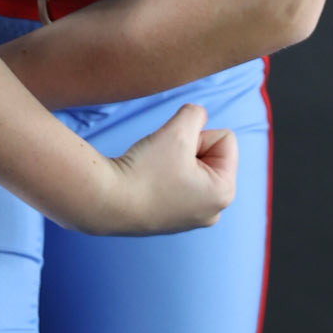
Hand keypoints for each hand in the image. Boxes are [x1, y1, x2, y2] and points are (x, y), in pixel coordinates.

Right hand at [85, 103, 237, 235]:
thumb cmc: (145, 170)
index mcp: (224, 192)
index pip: (225, 138)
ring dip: (175, 160)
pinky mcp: (172, 219)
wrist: (107, 202)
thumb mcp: (177, 130)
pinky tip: (148, 184)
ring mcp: (192, 218)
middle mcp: (214, 210)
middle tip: (164, 163)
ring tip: (155, 173)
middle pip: (210, 154)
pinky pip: (178, 182)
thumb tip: (198, 115)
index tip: (176, 152)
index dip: (198, 135)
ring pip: (193, 167)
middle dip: (188, 149)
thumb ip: (195, 113)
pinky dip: (165, 176)